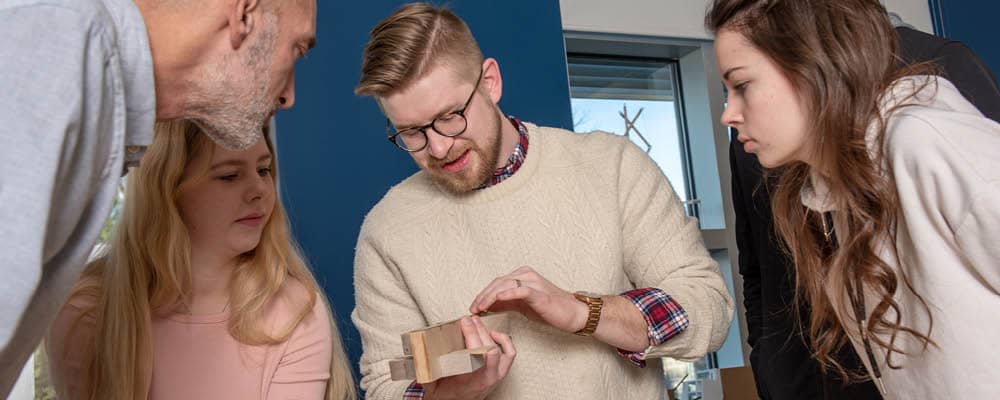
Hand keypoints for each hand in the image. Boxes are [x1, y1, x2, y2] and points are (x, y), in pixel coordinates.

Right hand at [422, 316, 515, 399]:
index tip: (462, 322)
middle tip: (467, 319)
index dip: (472, 334)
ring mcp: (498, 374)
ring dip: (489, 333)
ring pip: (501, 348)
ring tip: (477, 324)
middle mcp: (489, 377)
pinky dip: (503, 340)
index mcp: (473, 380)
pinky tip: (491, 333)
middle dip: (477, 329)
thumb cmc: (445, 395)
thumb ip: (425, 372)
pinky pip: (510, 353)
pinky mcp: (501, 371)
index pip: (479, 353)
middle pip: (489, 346)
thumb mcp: (431, 386)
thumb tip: (417, 354)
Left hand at [469, 266, 588, 333]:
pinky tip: (497, 301)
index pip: (496, 283)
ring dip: (490, 297)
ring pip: (505, 285)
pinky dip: (507, 295)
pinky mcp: (539, 293)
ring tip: (480, 308)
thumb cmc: (549, 309)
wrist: (573, 313)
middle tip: (473, 309)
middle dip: (483, 296)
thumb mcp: (522, 306)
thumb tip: (486, 306)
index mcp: (522, 276)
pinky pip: (520, 291)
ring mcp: (533, 282)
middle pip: (498, 282)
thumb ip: (506, 303)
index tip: (473, 307)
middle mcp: (526, 275)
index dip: (482, 294)